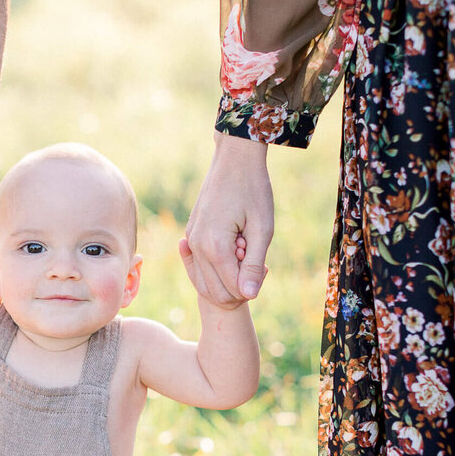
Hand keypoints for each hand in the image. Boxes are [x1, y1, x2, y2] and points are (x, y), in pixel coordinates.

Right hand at [183, 131, 271, 305]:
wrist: (234, 160)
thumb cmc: (253, 190)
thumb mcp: (262, 229)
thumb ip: (253, 264)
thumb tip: (249, 295)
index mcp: (214, 247)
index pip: (232, 290)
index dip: (252, 285)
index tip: (264, 265)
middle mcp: (196, 246)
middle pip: (217, 292)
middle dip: (238, 286)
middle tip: (255, 259)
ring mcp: (191, 240)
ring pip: (206, 282)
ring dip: (227, 276)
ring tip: (243, 250)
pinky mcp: (191, 235)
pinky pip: (201, 266)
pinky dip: (218, 265)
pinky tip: (234, 244)